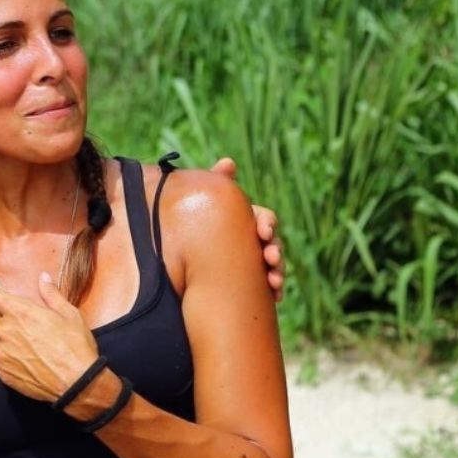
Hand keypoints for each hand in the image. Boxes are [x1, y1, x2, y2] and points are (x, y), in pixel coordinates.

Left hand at [0, 266, 97, 402]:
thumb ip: (51, 294)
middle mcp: (5, 331)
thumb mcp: (69, 314)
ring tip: (25, 344)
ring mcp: (2, 353)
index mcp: (20, 312)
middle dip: (3, 316)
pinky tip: (23, 359)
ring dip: (1, 336)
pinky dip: (3, 355)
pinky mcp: (2, 372)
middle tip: (23, 323)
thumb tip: (42, 278)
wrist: (77, 384)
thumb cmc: (75, 346)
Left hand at [209, 157, 285, 301]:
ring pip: (274, 265)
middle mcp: (253, 240)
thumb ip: (216, 184)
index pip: (263, 218)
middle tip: (270, 258)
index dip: (266, 224)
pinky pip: (268, 286)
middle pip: (273, 243)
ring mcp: (254, 261)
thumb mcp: (203, 203)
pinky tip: (275, 295)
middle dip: (275, 250)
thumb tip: (229, 162)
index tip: (263, 232)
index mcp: (245, 220)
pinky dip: (274, 290)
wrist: (179, 258)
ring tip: (274, 280)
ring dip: (278, 271)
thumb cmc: (195, 223)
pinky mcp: (251, 282)